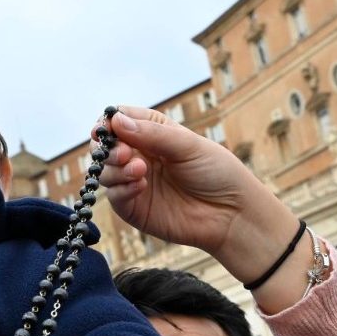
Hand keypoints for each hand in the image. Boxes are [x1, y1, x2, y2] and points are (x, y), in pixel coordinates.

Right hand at [99, 107, 286, 282]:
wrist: (232, 214)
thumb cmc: (218, 173)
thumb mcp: (188, 145)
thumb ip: (152, 133)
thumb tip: (116, 121)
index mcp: (153, 134)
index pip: (120, 120)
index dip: (108, 122)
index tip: (104, 128)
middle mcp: (140, 156)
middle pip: (105, 147)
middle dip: (108, 147)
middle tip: (123, 153)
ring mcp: (135, 183)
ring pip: (104, 172)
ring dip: (114, 169)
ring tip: (140, 170)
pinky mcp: (135, 209)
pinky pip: (114, 197)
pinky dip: (122, 189)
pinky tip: (141, 185)